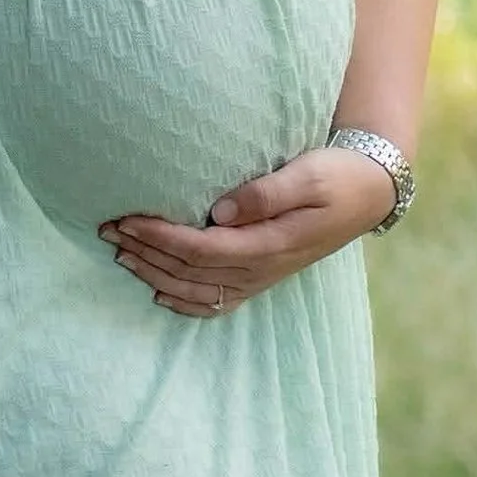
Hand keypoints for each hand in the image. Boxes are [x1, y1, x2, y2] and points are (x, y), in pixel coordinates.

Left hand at [97, 145, 397, 318]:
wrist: (369, 193)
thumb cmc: (337, 176)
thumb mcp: (308, 174)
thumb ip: (265, 193)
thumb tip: (219, 210)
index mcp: (268, 244)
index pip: (199, 248)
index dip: (159, 236)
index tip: (127, 218)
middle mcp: (261, 268)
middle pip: (189, 271)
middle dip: (145, 252)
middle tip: (107, 230)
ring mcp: (262, 277)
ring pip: (197, 290)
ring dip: (154, 274)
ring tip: (120, 254)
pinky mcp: (263, 276)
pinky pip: (218, 302)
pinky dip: (185, 302)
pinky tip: (160, 294)